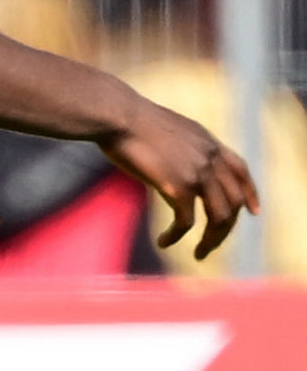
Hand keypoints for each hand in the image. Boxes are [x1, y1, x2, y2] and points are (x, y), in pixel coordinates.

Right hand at [97, 97, 259, 259]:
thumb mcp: (166, 128)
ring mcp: (197, 173)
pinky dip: (176, 236)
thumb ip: (179, 145)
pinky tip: (164, 242)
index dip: (250, 193)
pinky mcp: (178, 186)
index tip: (252, 211)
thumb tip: (172, 157)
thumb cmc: (128, 119)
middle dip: (226, 228)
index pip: (241, 170)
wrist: (117, 116)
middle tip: (210, 244)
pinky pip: (185, 221)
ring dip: (211, 240)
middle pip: (234, 201)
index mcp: (208, 142)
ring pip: (219, 216)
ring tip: (199, 254)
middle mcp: (210, 158)